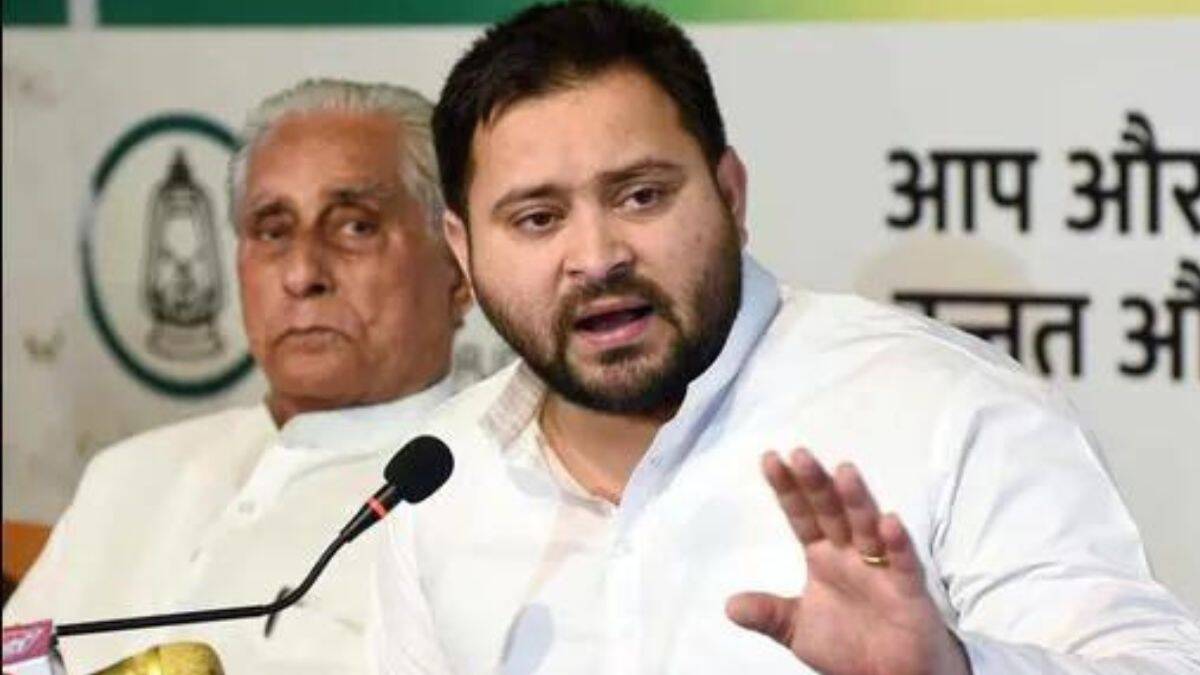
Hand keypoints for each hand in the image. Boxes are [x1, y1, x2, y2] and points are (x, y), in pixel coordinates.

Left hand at [726, 448, 969, 674]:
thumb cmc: (849, 645)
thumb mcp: (798, 630)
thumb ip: (769, 614)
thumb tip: (729, 605)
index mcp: (823, 557)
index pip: (802, 516)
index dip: (787, 489)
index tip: (770, 458)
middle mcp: (850, 555)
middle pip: (831, 512)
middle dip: (816, 484)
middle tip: (800, 453)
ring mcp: (881, 569)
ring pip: (866, 528)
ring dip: (856, 501)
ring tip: (844, 471)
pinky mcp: (909, 590)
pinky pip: (903, 563)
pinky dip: (897, 543)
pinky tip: (889, 522)